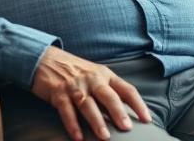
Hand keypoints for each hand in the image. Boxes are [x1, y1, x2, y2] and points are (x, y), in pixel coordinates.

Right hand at [31, 46, 151, 140]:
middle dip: (119, 112)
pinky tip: (78, 137)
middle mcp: (92, 79)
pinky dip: (73, 125)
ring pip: (88, 105)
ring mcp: (75, 85)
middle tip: (127, 128)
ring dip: (97, 122)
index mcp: (105, 75)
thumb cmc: (75, 71)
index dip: (138, 104)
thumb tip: (125, 113)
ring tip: (105, 137)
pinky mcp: (58, 92)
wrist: (46, 59)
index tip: (147, 119)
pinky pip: (67, 111)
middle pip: (108, 96)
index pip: (127, 89)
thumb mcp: (95, 76)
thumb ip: (108, 92)